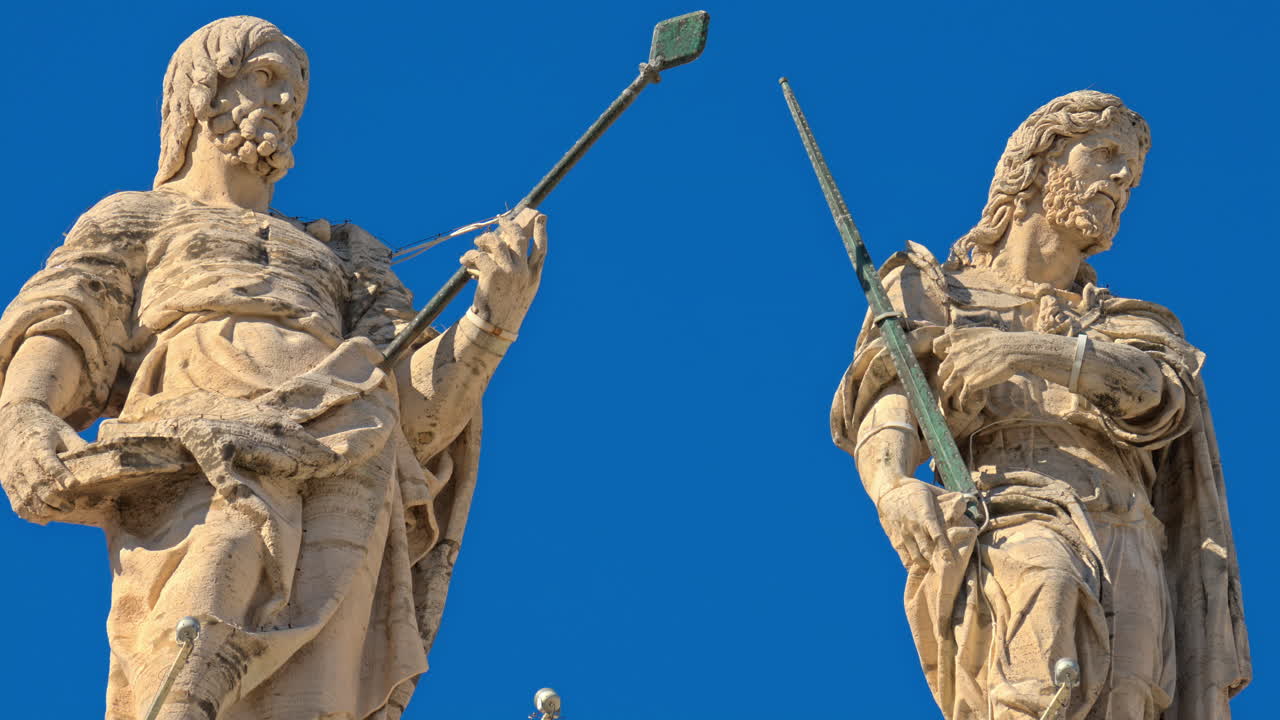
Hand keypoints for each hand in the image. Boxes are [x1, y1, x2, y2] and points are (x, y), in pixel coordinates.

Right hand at [0, 399, 86, 522]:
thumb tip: (102, 460)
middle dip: (53, 499)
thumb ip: (78, 446)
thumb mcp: (63, 431)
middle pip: (35, 483)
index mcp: (38, 445)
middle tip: (70, 506)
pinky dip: (29, 513)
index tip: (74, 485)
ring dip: (42, 509)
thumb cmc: (46, 428)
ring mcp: (12, 473)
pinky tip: (44, 518)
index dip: (61, 474)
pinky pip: (16, 502)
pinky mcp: (7, 482)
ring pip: (24, 496)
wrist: (13, 423)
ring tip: (61, 513)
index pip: (48, 461)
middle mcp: (22, 460)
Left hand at [460, 210, 547, 333]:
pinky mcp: (492, 273)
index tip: (541, 218)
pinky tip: (464, 260)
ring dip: (484, 239)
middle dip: (509, 226)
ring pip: (496, 243)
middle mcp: (523, 271)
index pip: (542, 249)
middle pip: (518, 239)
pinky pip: (479, 255)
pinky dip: (469, 255)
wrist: (495, 327)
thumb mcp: (521, 292)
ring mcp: (509, 271)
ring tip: (477, 243)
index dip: (542, 232)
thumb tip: (505, 250)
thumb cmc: (506, 310)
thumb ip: (520, 272)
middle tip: (500, 221)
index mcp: (533, 276)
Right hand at [875, 480, 954, 569]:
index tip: (951, 560)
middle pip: (926, 551)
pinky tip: (920, 566)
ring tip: (934, 569)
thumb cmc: (915, 490)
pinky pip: (904, 557)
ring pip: (915, 557)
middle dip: (936, 562)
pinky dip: (913, 564)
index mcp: (925, 515)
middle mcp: (914, 527)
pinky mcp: (895, 539)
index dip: (944, 550)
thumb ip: (949, 499)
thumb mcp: (933, 491)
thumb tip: (967, 500)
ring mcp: (903, 535)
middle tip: (946, 569)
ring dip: (926, 565)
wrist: (888, 490)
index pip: (937, 536)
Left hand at [933, 327, 1023, 410]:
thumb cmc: (1001, 340)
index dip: (938, 354)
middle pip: (941, 371)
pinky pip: (961, 397)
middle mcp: (954, 356)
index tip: (946, 358)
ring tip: (953, 400)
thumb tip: (963, 342)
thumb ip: (966, 338)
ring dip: (950, 394)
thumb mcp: (978, 332)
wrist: (1011, 350)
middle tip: (951, 384)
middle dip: (945, 378)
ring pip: (947, 386)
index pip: (936, 346)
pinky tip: (964, 406)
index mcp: (956, 340)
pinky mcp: (970, 383)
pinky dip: (962, 403)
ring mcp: (960, 371)